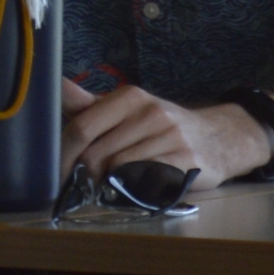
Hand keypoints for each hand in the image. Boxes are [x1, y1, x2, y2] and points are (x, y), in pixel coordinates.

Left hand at [58, 77, 271, 189]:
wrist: (220, 138)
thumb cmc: (163, 128)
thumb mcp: (128, 110)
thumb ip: (89, 105)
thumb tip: (54, 85)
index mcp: (131, 97)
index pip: (81, 126)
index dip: (64, 154)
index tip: (59, 171)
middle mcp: (151, 112)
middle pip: (95, 153)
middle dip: (84, 175)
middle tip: (87, 184)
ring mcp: (171, 136)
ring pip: (116, 169)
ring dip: (107, 184)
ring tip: (112, 186)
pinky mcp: (186, 160)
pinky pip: (143, 180)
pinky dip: (132, 188)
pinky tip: (135, 187)